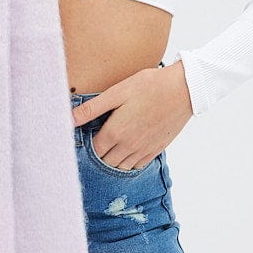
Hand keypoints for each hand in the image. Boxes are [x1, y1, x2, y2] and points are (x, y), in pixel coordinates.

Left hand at [71, 61, 193, 170]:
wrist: (184, 90)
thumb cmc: (150, 86)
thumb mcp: (117, 92)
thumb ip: (91, 108)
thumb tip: (69, 118)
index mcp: (115, 133)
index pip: (93, 150)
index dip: (85, 145)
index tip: (84, 136)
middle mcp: (128, 146)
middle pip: (105, 162)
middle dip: (97, 155)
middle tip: (96, 141)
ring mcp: (143, 150)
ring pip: (120, 167)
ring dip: (112, 160)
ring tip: (109, 146)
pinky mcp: (156, 149)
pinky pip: (137, 165)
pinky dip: (128, 162)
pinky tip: (126, 150)